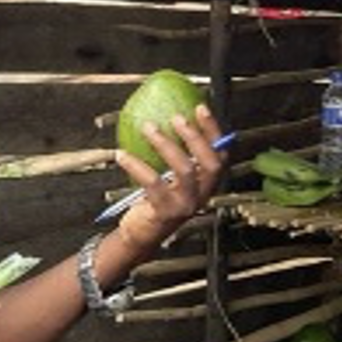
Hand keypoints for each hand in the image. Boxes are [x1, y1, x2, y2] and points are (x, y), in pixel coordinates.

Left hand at [115, 104, 226, 249]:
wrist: (142, 234)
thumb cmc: (157, 200)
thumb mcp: (171, 178)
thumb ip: (175, 155)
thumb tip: (162, 119)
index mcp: (206, 182)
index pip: (219, 154)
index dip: (213, 131)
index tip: (200, 108)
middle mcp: (202, 194)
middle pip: (210, 163)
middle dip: (195, 137)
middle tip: (176, 118)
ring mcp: (186, 204)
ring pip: (185, 170)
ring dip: (165, 145)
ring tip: (148, 128)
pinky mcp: (167, 212)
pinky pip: (153, 183)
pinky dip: (137, 165)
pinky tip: (122, 154)